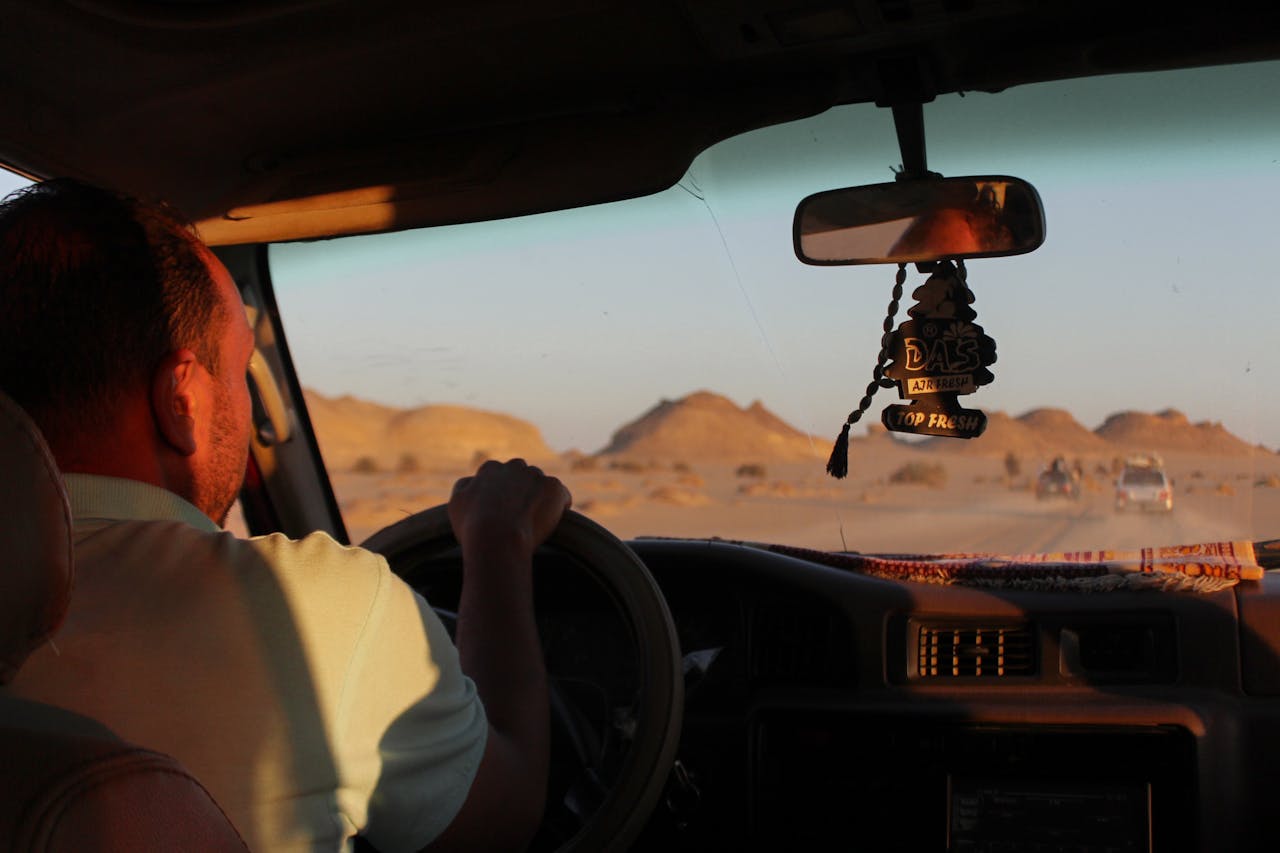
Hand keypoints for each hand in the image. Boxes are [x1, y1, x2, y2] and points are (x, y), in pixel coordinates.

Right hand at [448, 458, 571, 555]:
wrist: (498, 538)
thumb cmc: (473, 526)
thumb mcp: (457, 504)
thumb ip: (464, 487)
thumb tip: (472, 481)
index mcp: (491, 469)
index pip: (498, 475)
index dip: (501, 493)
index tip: (501, 508)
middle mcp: (514, 466)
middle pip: (522, 476)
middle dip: (522, 490)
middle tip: (520, 515)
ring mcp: (536, 476)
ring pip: (542, 485)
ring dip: (540, 498)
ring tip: (535, 521)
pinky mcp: (554, 488)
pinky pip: (562, 496)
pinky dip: (559, 506)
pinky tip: (552, 522)